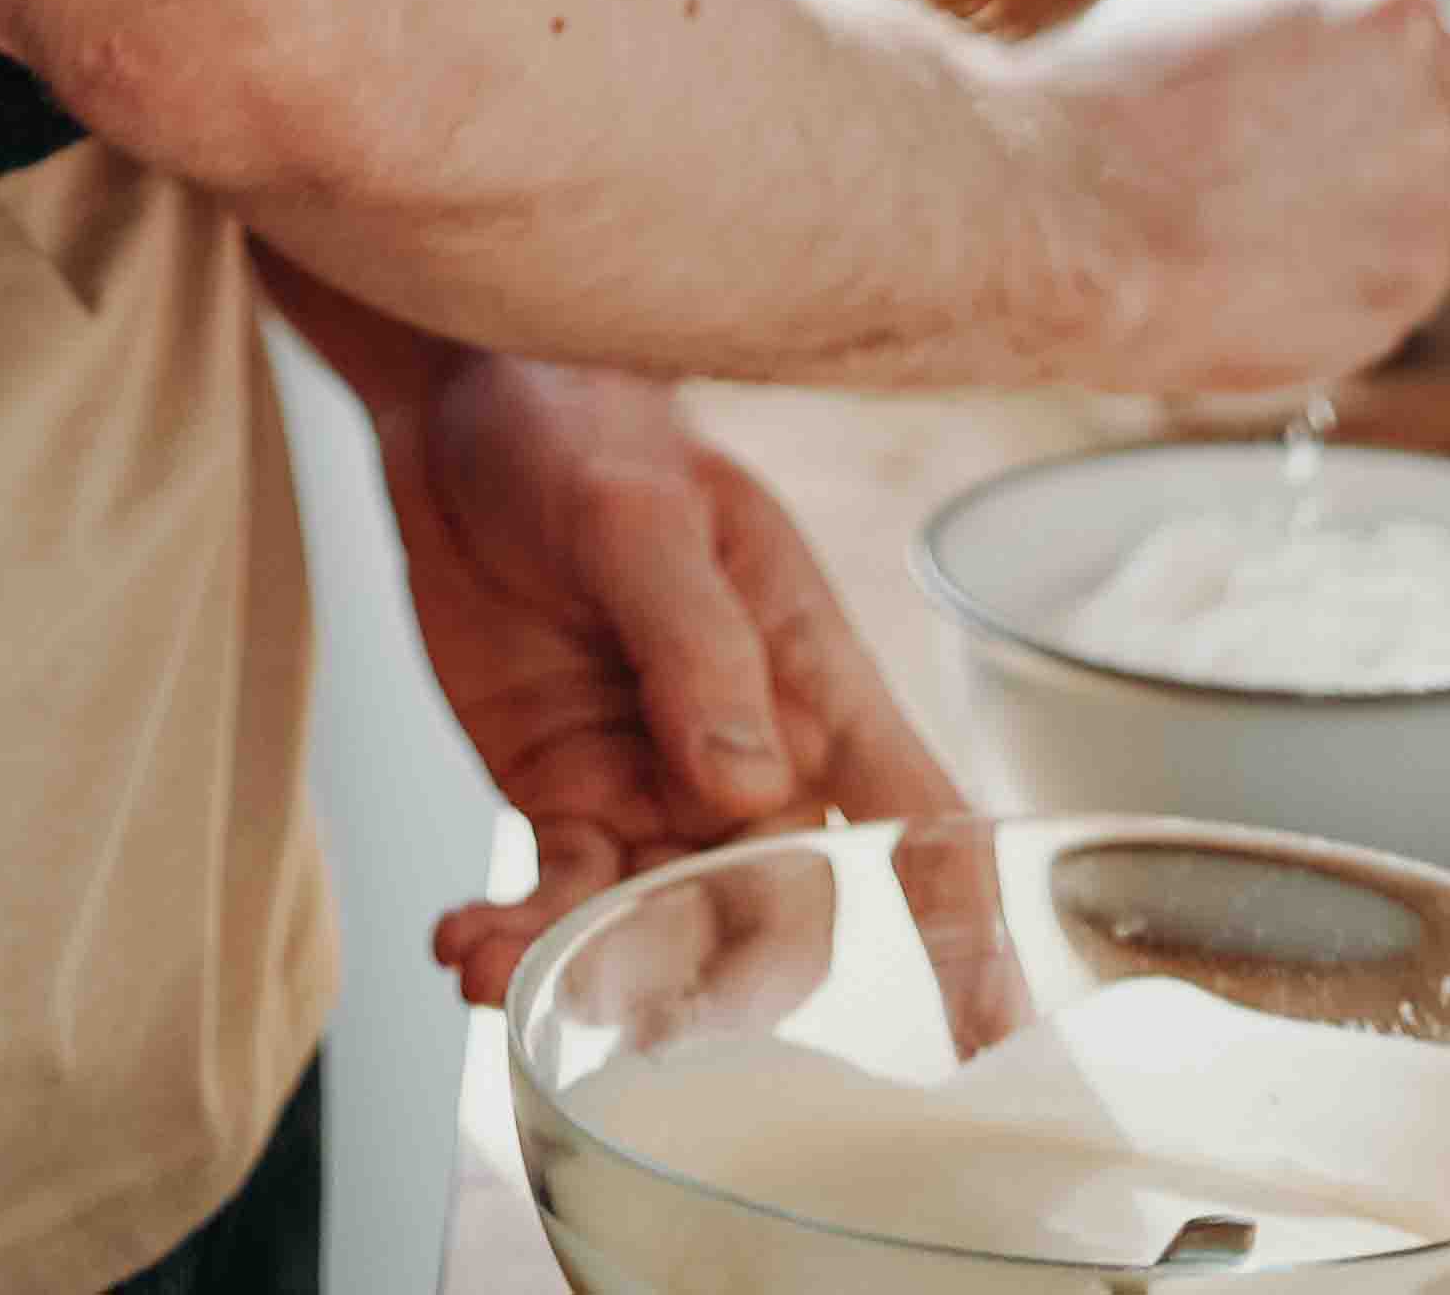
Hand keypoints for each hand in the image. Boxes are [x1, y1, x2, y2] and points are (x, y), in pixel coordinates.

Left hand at [365, 359, 963, 1014]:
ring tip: (491, 968)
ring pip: (657, 929)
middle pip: (780, 917)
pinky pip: (559, 901)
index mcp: (816, 681)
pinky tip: (465, 945)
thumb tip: (743, 783)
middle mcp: (756, 760)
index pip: (920, 823)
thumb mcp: (637, 514)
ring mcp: (659, 791)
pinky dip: (515, 938)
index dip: (967, 933)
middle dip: (719, 985)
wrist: (462, 409)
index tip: (988, 1041)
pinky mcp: (570, 801)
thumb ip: (695, 643)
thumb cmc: (586, 427)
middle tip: (636, 1014)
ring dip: (585, 970)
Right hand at [1005, 0, 1449, 391]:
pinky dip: (1363, 292)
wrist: (1065, 211)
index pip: (1441, 43)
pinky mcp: (1409, 280)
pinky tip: (1273, 280)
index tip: (1358, 121)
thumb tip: (1332, 51)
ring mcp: (1426, 180)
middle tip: (1341, 184)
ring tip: (1292, 236)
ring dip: (1403, 224)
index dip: (1399, 87)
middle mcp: (1420, 73)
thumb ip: (1301, 14)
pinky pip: (1411, 289)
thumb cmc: (1105, 105)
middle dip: (1427, 149)